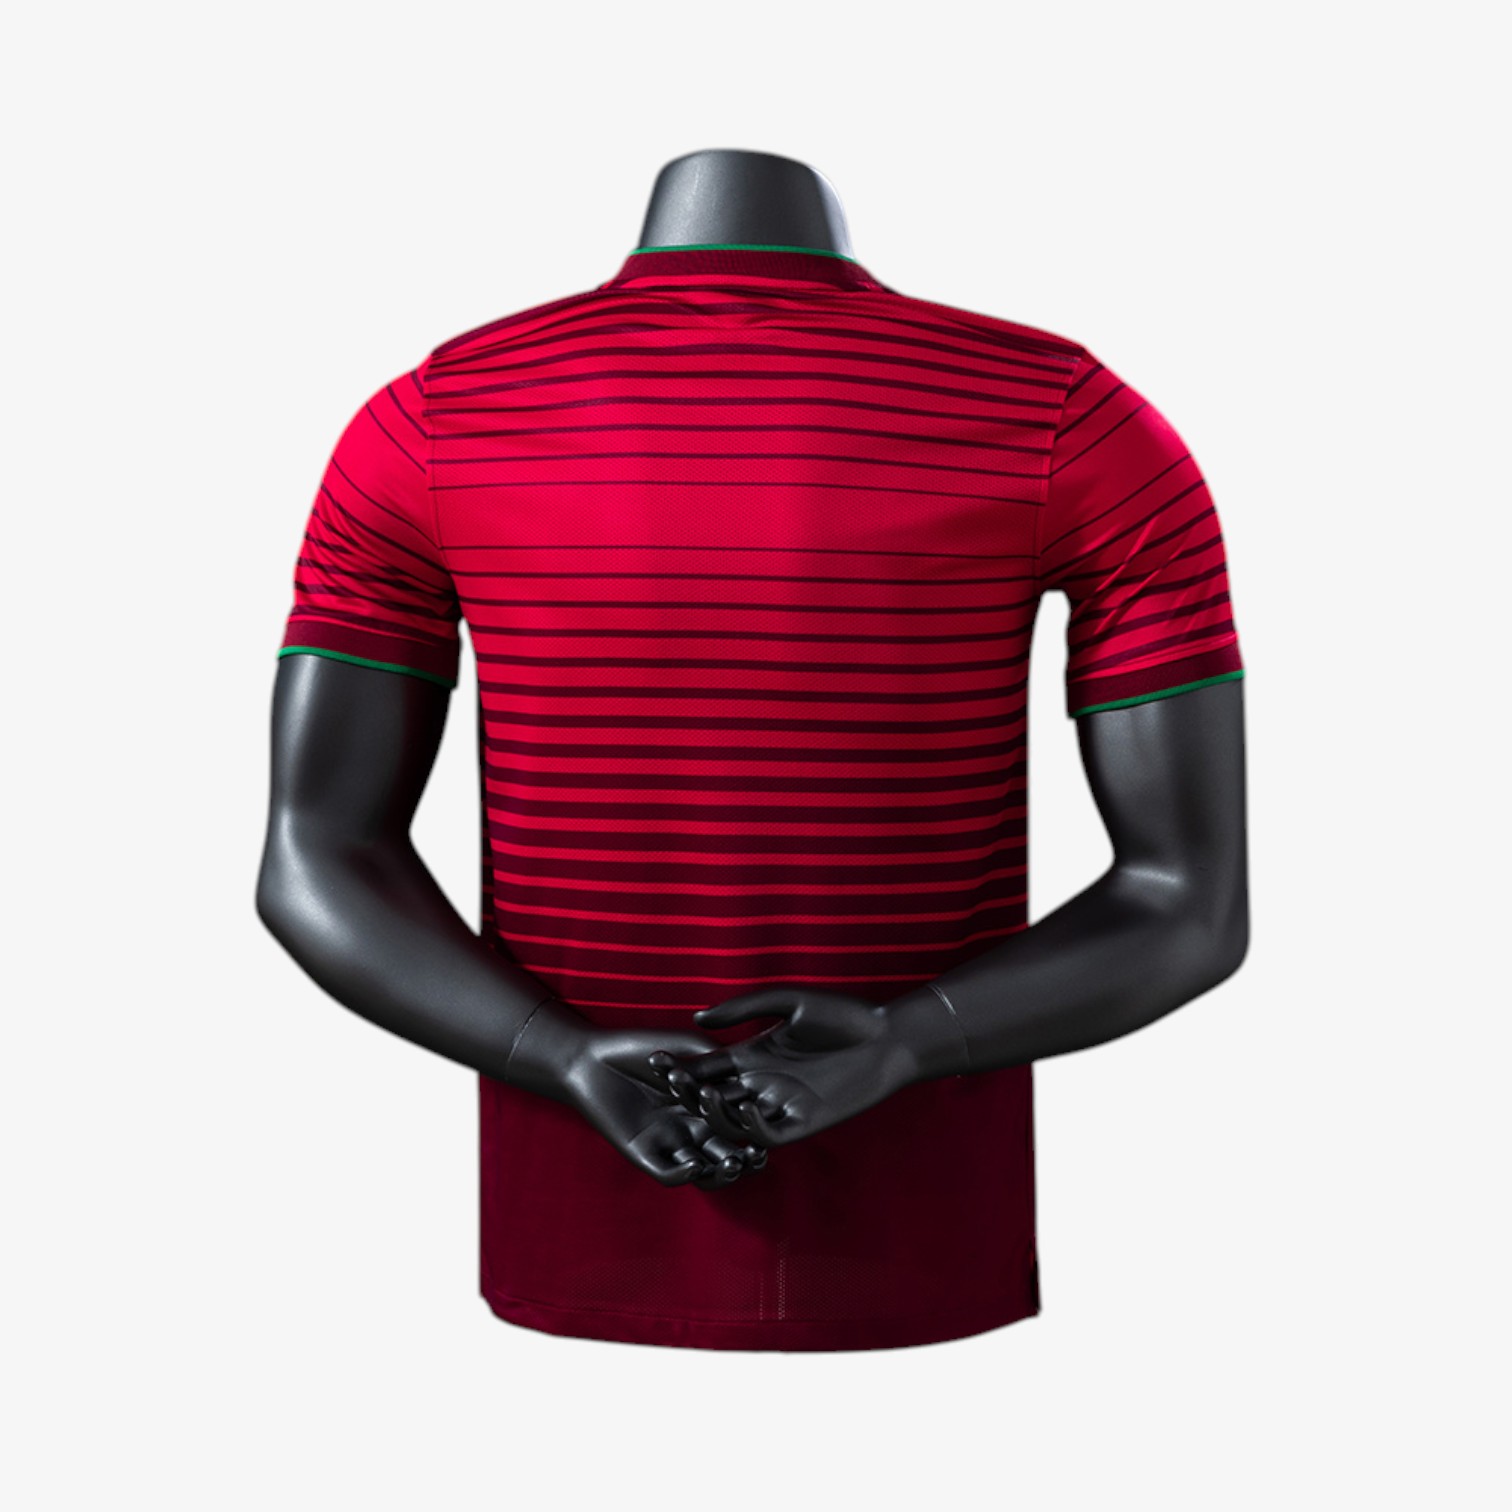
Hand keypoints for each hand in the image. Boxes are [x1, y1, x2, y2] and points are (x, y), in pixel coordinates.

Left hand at [563, 1025, 769, 1189]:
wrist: (592, 1057)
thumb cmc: (640, 1047)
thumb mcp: (691, 1050)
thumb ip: (722, 1063)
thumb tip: (759, 1075)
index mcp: (707, 1107)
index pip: (741, 1127)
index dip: (758, 1132)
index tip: (772, 1128)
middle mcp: (692, 1130)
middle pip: (727, 1155)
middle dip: (745, 1159)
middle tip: (756, 1154)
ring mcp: (669, 1145)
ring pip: (703, 1173)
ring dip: (720, 1175)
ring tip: (731, 1164)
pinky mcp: (644, 1155)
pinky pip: (669, 1174)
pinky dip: (684, 1174)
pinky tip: (695, 1164)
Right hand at [644, 986, 920, 1148]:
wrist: (888, 1037)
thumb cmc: (845, 1016)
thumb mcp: (789, 1002)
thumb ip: (744, 1009)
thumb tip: (698, 1019)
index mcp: (755, 1056)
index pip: (708, 1066)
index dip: (681, 1066)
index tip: (652, 1059)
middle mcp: (763, 1084)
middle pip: (713, 1096)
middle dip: (689, 1093)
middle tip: (666, 1085)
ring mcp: (782, 1105)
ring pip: (735, 1121)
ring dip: (715, 1113)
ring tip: (704, 1098)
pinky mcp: (804, 1123)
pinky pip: (767, 1133)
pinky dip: (749, 1127)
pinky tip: (740, 1111)